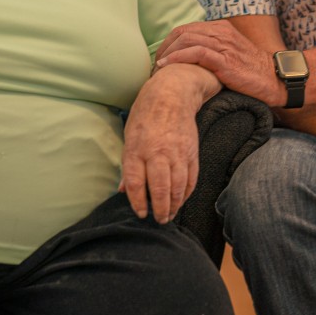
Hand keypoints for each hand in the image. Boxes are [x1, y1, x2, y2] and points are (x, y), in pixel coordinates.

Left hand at [120, 65, 208, 223]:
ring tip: (169, 215)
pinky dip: (186, 193)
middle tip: (159, 220)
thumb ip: (128, 165)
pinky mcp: (191, 152)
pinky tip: (181, 200)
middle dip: (159, 209)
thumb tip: (123, 190)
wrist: (172, 94)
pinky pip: (191, 178)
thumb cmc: (145, 115)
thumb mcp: (129, 136)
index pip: (136, 183)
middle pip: (160, 189)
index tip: (141, 213)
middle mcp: (157, 153)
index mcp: (137, 149)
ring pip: (178, 187)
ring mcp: (176, 153)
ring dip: (174, 205)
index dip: (138, 203)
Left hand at [155, 20, 284, 105]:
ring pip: (186, 39)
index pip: (186, 29)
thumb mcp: (231, 54)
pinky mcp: (225, 59)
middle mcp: (220, 32)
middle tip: (155, 64)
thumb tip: (190, 58)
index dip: (170, 42)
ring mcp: (223, 44)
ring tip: (158, 67)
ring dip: (167, 53)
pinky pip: (196, 53)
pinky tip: (167, 66)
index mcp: (221, 28)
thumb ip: (214, 50)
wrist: (275, 79)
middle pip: (182, 32)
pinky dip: (178, 58)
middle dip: (164, 47)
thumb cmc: (252, 71)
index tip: (161, 57)